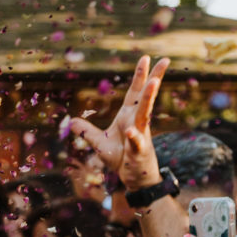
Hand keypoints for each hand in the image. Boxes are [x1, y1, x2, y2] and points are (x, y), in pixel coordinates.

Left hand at [70, 55, 169, 188]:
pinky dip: (134, 137)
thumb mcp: (99, 143)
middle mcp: (137, 122)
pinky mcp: (139, 151)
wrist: (134, 179)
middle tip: (164, 60)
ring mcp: (140, 135)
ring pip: (145, 114)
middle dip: (154, 78)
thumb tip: (72, 121)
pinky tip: (132, 132)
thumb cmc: (121, 158)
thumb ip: (86, 131)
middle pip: (145, 97)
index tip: (146, 57)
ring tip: (154, 82)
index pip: (134, 92)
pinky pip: (137, 142)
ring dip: (149, 98)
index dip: (139, 75)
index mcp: (128, 116)